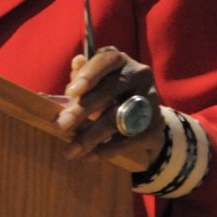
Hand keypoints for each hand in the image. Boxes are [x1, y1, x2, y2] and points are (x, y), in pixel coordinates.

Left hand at [56, 45, 165, 170]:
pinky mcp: (155, 122)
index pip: (106, 60)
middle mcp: (138, 74)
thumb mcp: (93, 81)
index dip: (88, 75)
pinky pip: (130, 138)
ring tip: (71, 150)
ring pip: (118, 118)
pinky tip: (92, 156)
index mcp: (119, 60)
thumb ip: (81, 75)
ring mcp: (150, 98)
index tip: (71, 92)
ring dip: (92, 136)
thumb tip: (76, 63)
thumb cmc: (106, 92)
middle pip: (109, 91)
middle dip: (82, 110)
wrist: (141, 114)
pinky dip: (109, 149)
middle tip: (61, 126)